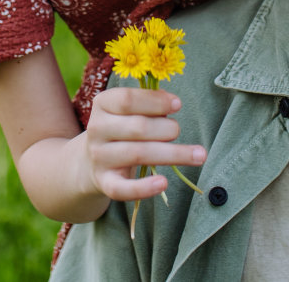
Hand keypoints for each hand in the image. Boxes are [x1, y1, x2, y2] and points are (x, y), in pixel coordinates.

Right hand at [83, 87, 206, 201]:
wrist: (89, 161)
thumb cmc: (120, 129)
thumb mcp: (126, 110)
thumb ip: (147, 102)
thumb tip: (172, 102)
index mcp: (102, 104)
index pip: (127, 99)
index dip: (155, 101)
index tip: (178, 104)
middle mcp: (97, 129)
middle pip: (138, 127)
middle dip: (167, 128)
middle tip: (177, 130)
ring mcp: (99, 157)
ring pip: (138, 154)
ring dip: (173, 154)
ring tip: (199, 155)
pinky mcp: (104, 182)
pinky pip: (122, 188)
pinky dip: (143, 188)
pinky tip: (163, 183)